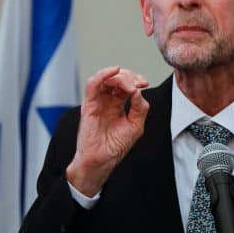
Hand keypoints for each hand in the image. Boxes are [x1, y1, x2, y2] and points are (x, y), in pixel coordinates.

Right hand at [66, 66, 148, 196]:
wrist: (101, 160)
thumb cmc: (116, 146)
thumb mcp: (136, 125)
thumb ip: (140, 107)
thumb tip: (138, 90)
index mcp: (118, 104)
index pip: (127, 85)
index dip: (136, 80)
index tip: (145, 83)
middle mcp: (107, 100)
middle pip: (117, 78)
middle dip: (129, 77)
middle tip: (138, 83)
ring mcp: (98, 101)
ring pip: (106, 78)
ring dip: (119, 76)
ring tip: (129, 83)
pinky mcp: (89, 104)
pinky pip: (93, 84)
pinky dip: (103, 74)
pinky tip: (114, 72)